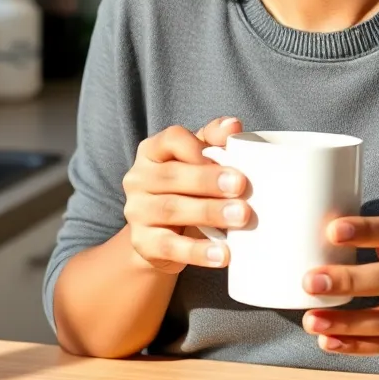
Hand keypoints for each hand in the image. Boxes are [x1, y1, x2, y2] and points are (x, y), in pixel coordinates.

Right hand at [122, 117, 248, 273]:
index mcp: (152, 151)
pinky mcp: (143, 243)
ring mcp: (137, 212)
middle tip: (241, 186)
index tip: (226, 155)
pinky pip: (170, 247)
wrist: (161, 235)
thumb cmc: (187, 187)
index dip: (197, 146)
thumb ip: (214, 139)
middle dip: (208, 180)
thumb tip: (233, 125)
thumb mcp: (198, 160)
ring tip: (242, 217)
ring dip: (209, 212)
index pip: (171, 139)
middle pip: (171, 176)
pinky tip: (222, 253)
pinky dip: (198, 251)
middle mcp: (138, 178)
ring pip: (171, 209)